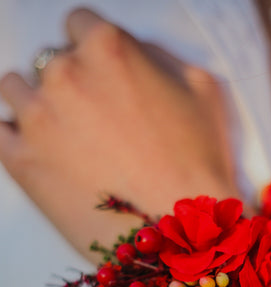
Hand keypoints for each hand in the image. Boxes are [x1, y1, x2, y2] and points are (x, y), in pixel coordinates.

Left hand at [0, 9, 238, 259]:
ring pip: (15, 88)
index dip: (93, 49)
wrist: (178, 230)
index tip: (102, 74)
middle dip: (71, 81)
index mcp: (107, 48)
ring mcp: (36, 118)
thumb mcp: (202, 90)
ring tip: (65, 135)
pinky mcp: (21, 160)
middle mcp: (64, 74)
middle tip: (95, 117)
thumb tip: (136, 58)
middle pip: (50, 60)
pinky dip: (14, 135)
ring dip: (37, 103)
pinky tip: (38, 149)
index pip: (79, 23)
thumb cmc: (198, 164)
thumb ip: (159, 58)